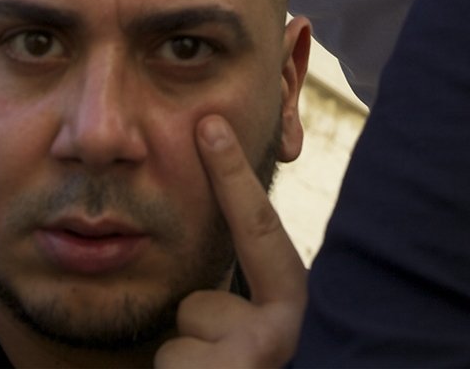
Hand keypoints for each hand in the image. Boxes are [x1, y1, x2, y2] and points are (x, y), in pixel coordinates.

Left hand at [154, 116, 306, 367]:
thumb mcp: (260, 343)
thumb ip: (247, 308)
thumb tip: (209, 285)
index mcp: (300, 316)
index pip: (262, 235)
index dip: (234, 178)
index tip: (209, 125)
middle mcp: (284, 335)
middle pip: (203, 300)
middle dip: (199, 329)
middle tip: (222, 365)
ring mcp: (246, 359)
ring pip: (181, 338)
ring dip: (186, 366)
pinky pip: (168, 363)